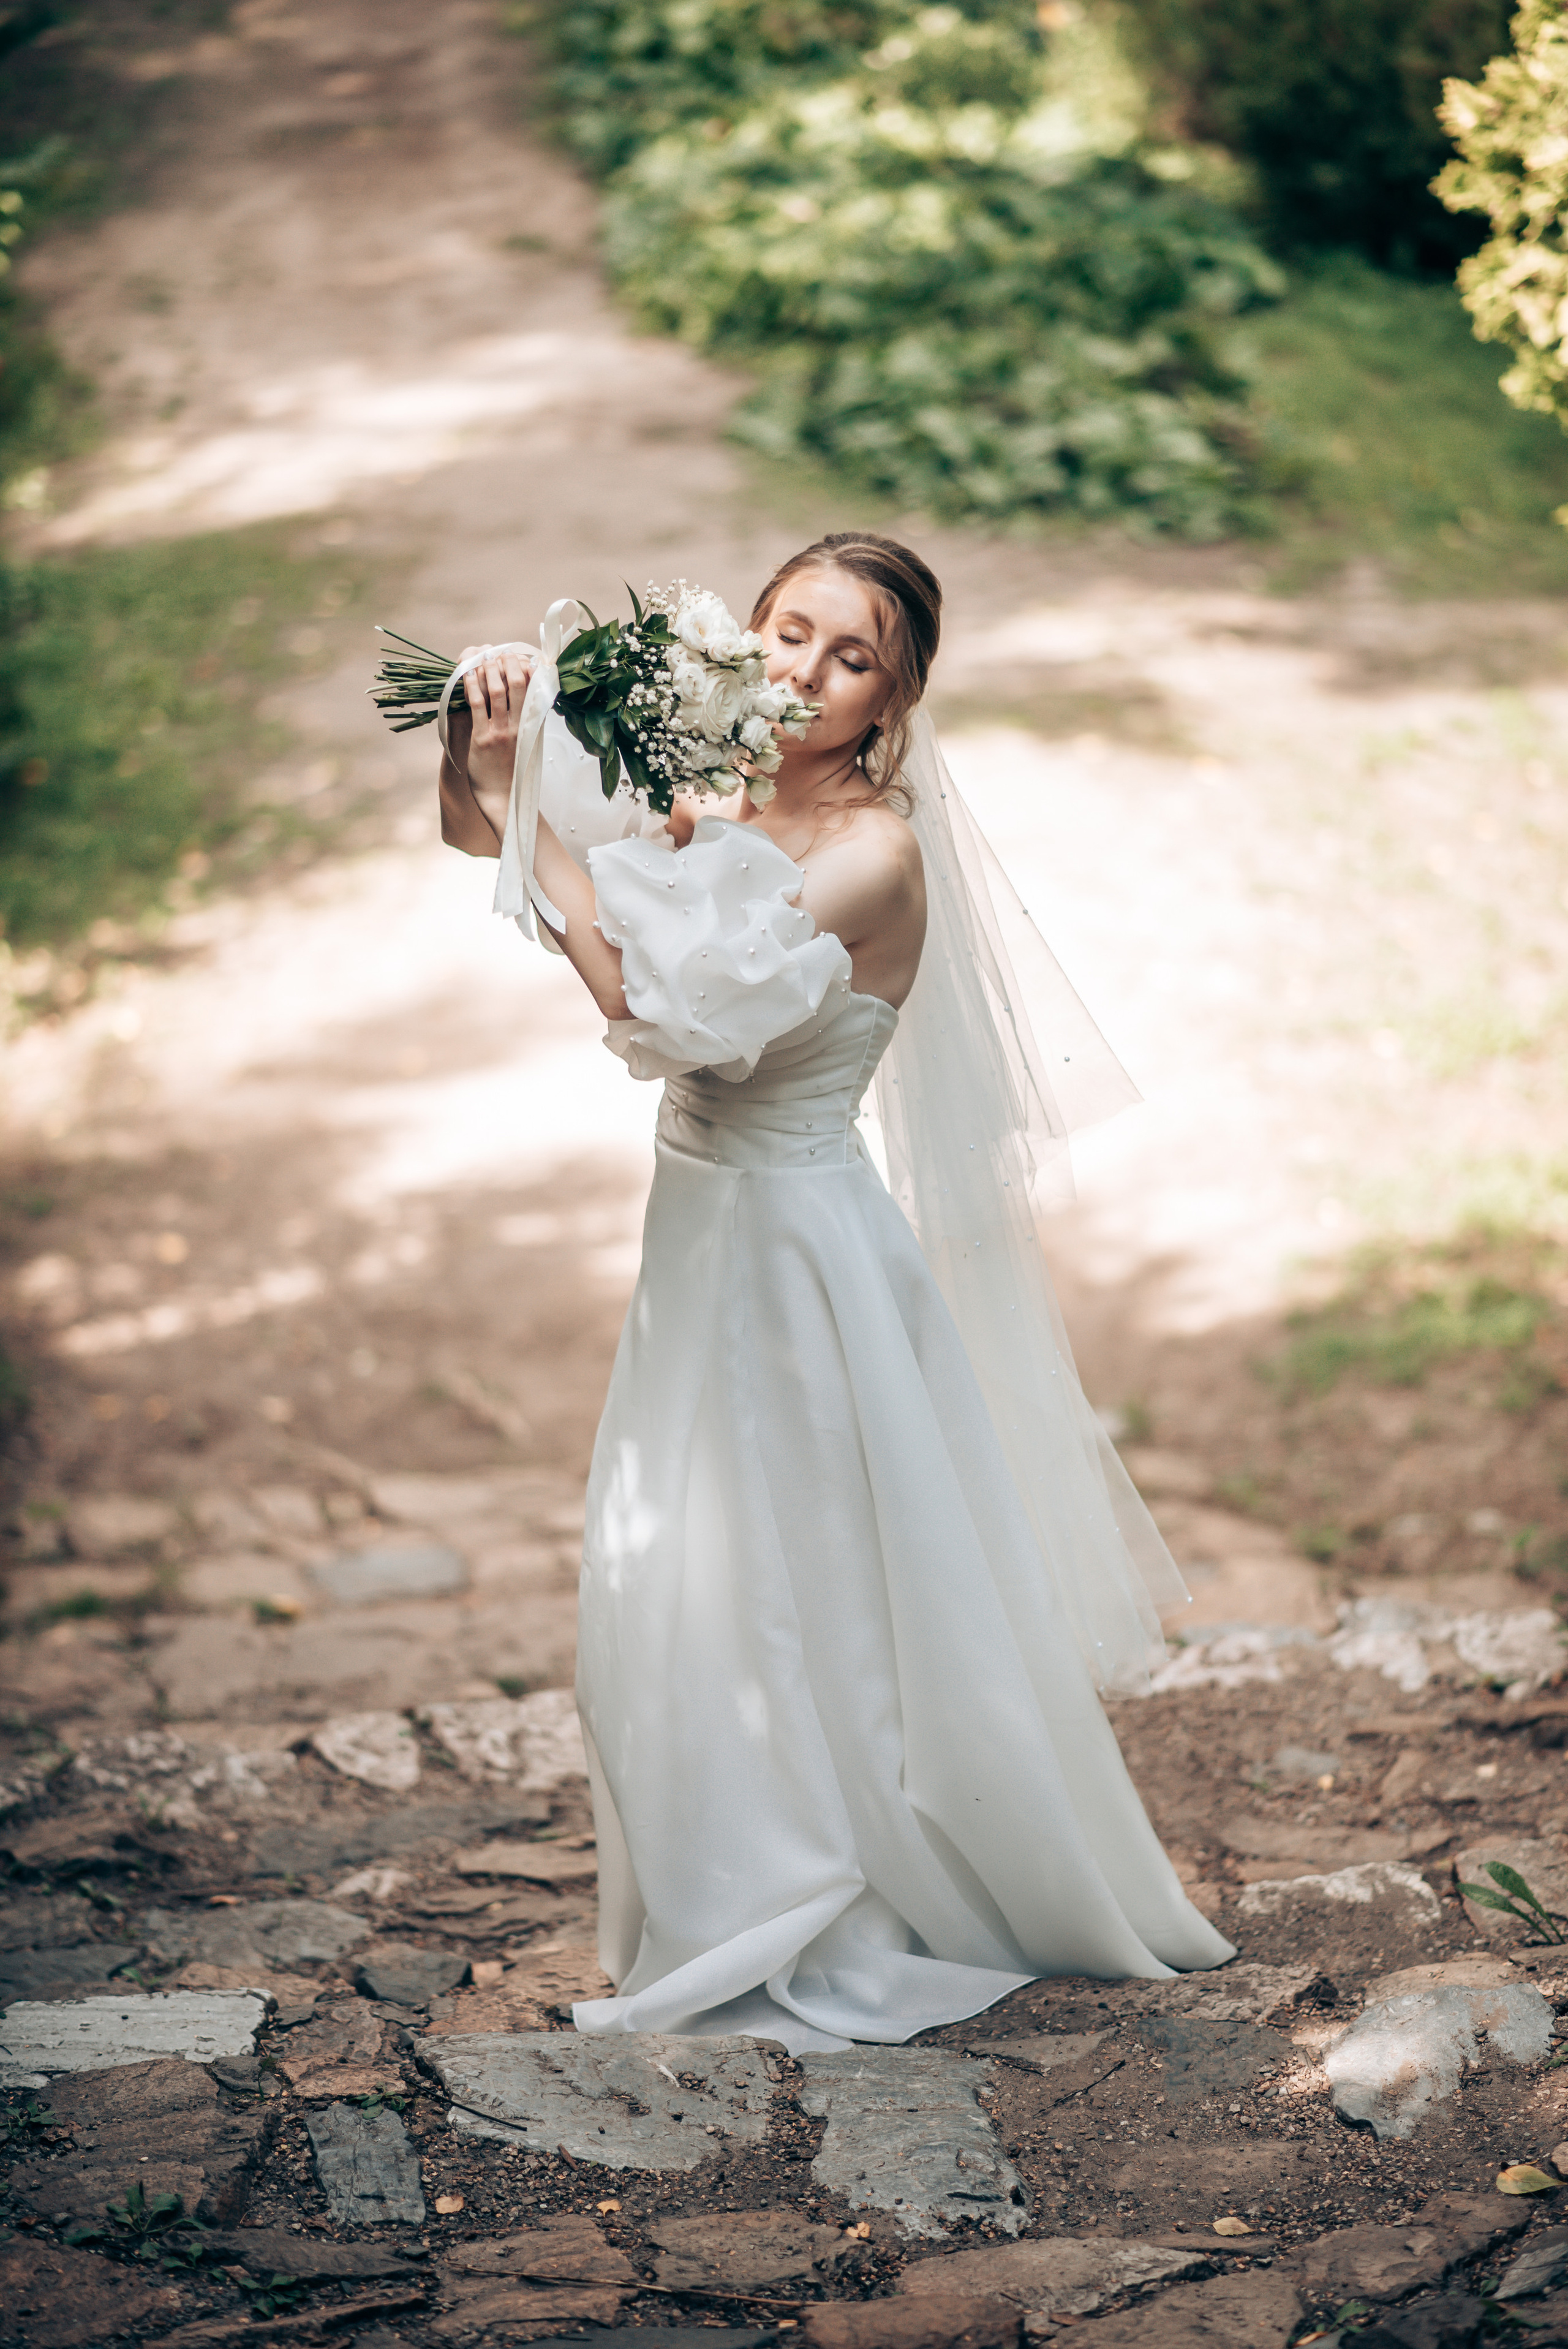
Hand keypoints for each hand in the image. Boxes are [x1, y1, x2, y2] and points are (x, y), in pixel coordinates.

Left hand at [459, 645, 532, 832]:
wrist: (502, 794)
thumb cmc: (514, 767)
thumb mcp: (530, 740)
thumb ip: (531, 717)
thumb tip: (531, 691)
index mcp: (533, 724)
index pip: (534, 687)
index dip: (526, 667)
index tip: (518, 656)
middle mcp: (520, 725)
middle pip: (516, 683)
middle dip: (506, 662)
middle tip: (499, 653)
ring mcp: (501, 731)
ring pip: (496, 690)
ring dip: (488, 669)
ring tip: (483, 657)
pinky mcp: (483, 738)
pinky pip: (476, 705)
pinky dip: (471, 686)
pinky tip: (467, 674)